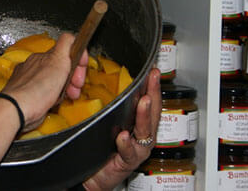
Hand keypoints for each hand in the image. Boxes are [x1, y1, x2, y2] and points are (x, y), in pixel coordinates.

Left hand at [2, 32, 87, 131]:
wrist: (18, 109)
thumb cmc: (36, 89)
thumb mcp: (58, 60)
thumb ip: (66, 44)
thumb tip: (72, 37)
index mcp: (45, 56)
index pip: (66, 50)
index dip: (78, 60)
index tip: (81, 70)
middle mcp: (36, 65)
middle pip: (62, 66)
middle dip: (72, 78)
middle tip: (75, 88)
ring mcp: (31, 79)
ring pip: (54, 81)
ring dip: (64, 89)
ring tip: (65, 97)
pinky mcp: (28, 95)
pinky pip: (46, 94)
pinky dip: (52, 98)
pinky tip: (52, 102)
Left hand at [82, 68, 161, 190]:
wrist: (94, 176)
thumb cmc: (103, 149)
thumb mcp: (111, 123)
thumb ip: (115, 107)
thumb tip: (111, 84)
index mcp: (140, 124)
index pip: (149, 101)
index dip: (152, 86)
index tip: (153, 71)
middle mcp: (142, 136)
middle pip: (152, 112)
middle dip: (153, 93)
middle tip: (153, 78)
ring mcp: (137, 148)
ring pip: (144, 130)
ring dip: (143, 115)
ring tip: (143, 101)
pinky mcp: (127, 161)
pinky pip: (128, 152)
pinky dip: (126, 144)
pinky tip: (123, 136)